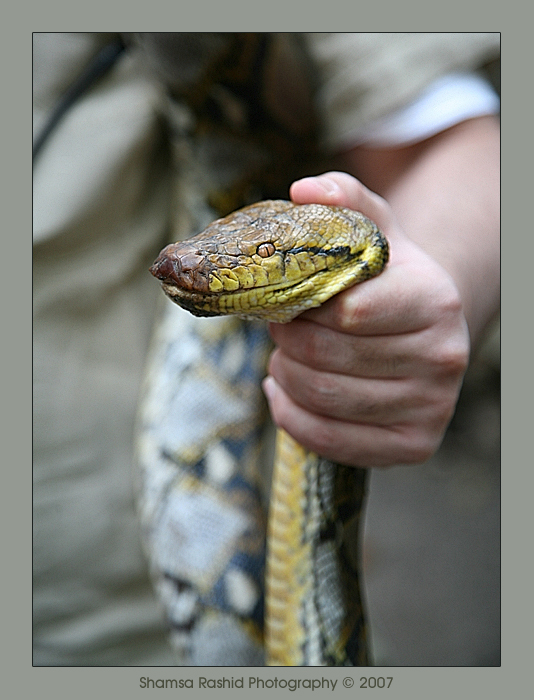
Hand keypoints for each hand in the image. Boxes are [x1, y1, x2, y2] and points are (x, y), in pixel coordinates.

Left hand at [262, 172, 469, 466]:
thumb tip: (304, 191)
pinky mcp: (414, 446)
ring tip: (283, 356)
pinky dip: (289, 416)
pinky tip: (282, 392)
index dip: (304, 306)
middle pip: (328, 356)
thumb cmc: (388, 280)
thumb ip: (343, 199)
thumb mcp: (373, 231)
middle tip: (278, 326)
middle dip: (287, 339)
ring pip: (323, 398)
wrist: (426, 332)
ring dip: (285, 374)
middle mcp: (443, 357)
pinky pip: (329, 440)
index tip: (290, 298)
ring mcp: (432, 408)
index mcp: (434, 300)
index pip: (350, 311)